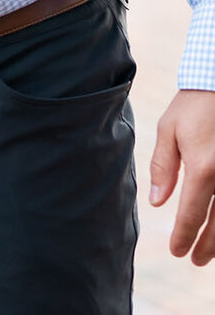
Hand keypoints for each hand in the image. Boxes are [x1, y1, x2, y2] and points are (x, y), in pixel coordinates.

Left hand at [151, 88, 214, 263]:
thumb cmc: (194, 106)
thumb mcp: (169, 130)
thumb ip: (163, 168)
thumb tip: (158, 203)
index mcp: (203, 168)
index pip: (191, 213)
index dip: (184, 236)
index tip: (177, 252)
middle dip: (208, 247)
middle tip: (196, 261)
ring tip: (213, 253)